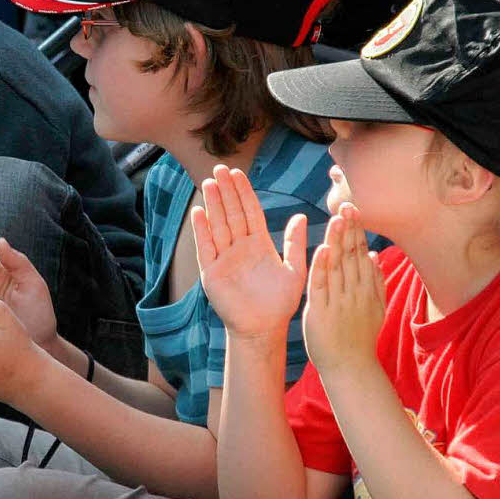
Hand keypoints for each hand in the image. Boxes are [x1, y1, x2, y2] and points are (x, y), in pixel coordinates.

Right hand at [191, 165, 307, 339]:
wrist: (263, 329)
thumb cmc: (280, 303)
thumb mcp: (295, 271)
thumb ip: (295, 244)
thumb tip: (300, 216)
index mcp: (259, 244)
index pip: (250, 212)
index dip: (244, 193)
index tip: (238, 173)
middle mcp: (240, 247)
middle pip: (231, 213)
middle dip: (226, 191)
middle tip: (220, 169)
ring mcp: (224, 258)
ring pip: (218, 225)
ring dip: (213, 204)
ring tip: (209, 183)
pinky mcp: (212, 272)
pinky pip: (206, 247)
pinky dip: (202, 230)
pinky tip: (199, 212)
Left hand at [303, 203, 385, 373]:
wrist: (350, 368)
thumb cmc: (359, 339)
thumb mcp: (375, 309)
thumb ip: (376, 282)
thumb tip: (375, 255)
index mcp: (365, 289)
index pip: (360, 253)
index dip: (356, 231)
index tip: (354, 209)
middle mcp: (354, 291)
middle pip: (351, 255)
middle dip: (349, 229)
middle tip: (348, 204)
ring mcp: (338, 300)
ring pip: (337, 265)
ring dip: (337, 241)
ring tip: (337, 218)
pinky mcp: (321, 311)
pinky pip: (321, 285)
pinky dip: (322, 267)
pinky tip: (323, 249)